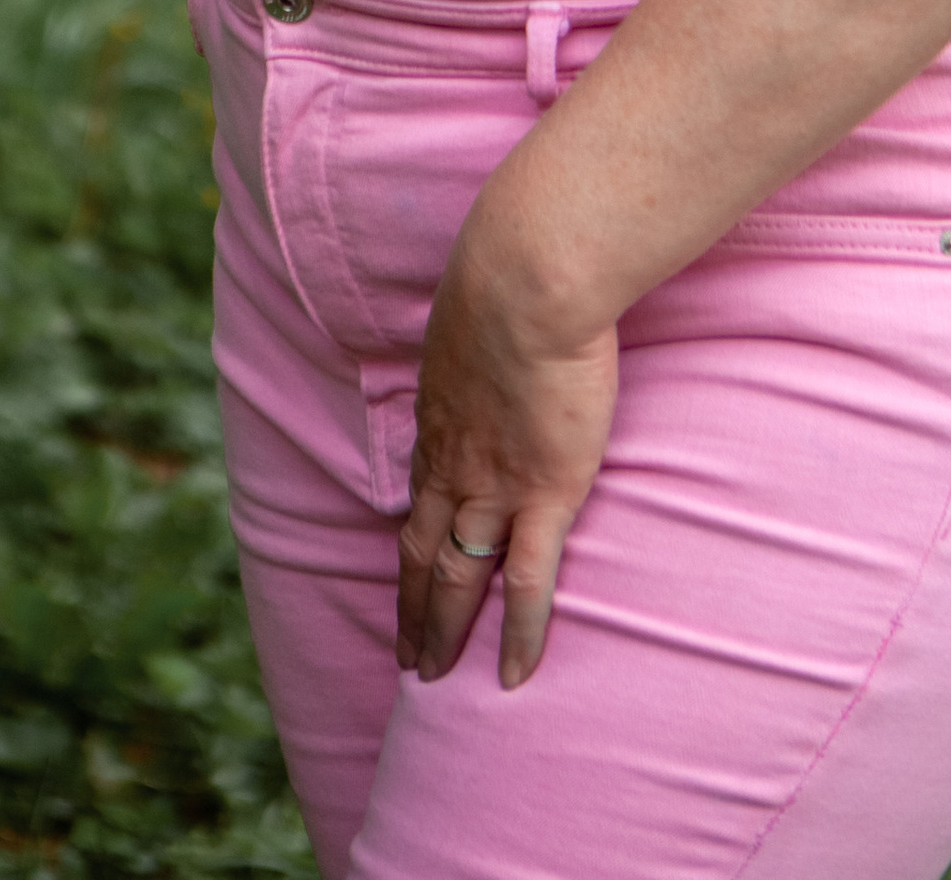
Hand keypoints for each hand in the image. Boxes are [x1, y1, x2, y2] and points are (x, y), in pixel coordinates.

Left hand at [397, 213, 618, 690]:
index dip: (411, 541)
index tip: (408, 573)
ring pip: (459, 578)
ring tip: (434, 677)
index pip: (419, 495)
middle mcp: (454, 462)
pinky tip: (515, 674)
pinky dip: (520, 633)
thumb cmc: (513, 273)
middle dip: (411, 606)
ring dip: (443, 631)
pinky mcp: (545, 494)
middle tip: (405, 655)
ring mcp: (495, 485)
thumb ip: (484, 327)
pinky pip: (529, 583)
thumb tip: (498, 311)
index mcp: (440, 416)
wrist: (529, 279)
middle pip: (422, 551)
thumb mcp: (479, 304)